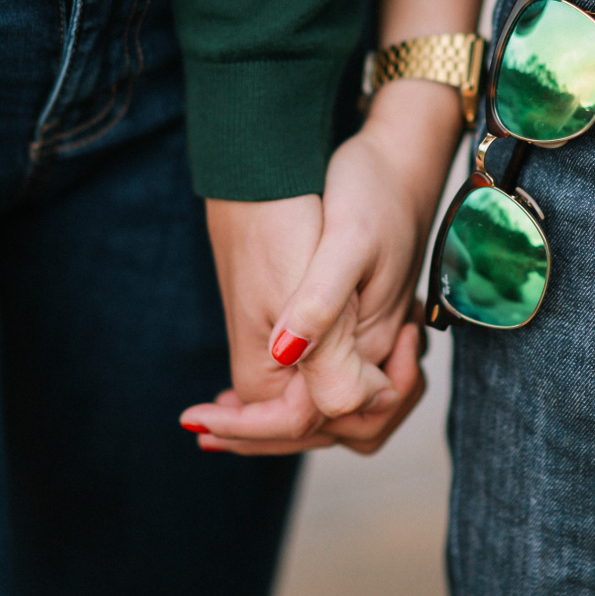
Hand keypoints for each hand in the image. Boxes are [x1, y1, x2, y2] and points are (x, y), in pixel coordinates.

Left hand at [180, 79, 461, 451]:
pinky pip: (330, 381)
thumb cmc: (373, 191)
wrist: (399, 159)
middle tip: (203, 426)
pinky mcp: (362, 322)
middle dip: (264, 436)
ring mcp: (371, 338)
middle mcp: (375, 350)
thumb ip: (322, 304)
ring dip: (281, 423)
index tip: (195, 421)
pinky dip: (293, 395)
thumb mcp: (349, 241)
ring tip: (222, 415)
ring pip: (331, 413)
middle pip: (325, 428)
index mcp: (369, 339)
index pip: (312, 417)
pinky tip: (254, 383)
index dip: (253, 428)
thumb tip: (282, 356)